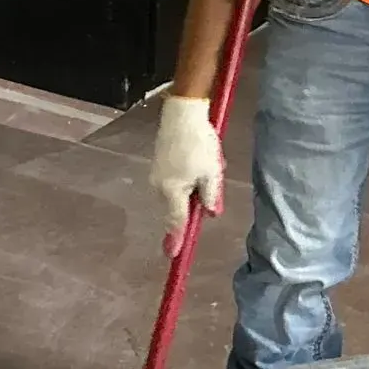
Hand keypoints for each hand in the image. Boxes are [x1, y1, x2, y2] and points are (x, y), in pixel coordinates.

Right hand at [151, 95, 223, 254]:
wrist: (181, 112)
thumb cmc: (198, 143)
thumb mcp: (211, 172)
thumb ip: (210, 195)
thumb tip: (209, 214)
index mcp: (172, 191)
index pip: (176, 221)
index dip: (176, 239)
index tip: (173, 255)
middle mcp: (159, 186)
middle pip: (178, 206)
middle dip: (194, 201)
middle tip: (210, 179)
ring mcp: (157, 173)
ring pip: (177, 191)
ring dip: (193, 185)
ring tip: (208, 163)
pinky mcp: (159, 163)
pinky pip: (175, 179)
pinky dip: (187, 176)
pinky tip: (199, 157)